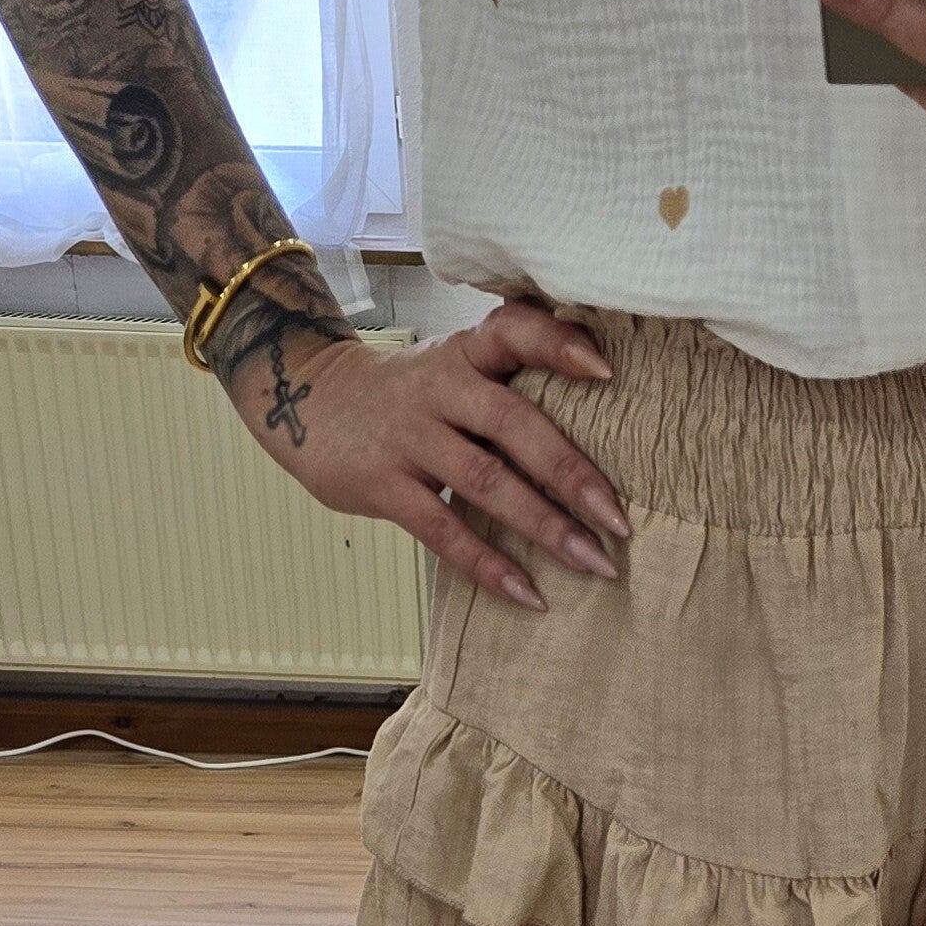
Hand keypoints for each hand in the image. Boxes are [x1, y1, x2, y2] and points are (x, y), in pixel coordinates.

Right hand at [236, 298, 632, 612]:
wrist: (306, 397)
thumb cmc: (405, 393)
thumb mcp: (451, 366)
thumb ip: (506, 383)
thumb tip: (598, 411)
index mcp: (464, 353)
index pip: (513, 331)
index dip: (559, 345)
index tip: (608, 369)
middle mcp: (440, 388)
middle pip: (514, 424)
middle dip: (573, 475)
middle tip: (619, 522)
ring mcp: (410, 436)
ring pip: (485, 481)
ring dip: (544, 526)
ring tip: (593, 563)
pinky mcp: (384, 484)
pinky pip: (444, 530)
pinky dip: (489, 566)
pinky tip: (529, 594)